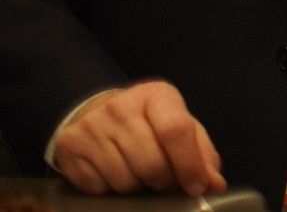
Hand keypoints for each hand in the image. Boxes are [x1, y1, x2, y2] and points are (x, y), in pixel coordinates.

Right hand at [52, 81, 225, 196]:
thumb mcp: (179, 124)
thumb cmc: (148, 121)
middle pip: (151, 163)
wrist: (97, 111)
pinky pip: (98, 188)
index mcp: (156, 96)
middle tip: (167, 182)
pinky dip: (112, 191)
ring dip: (139, 187)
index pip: (175, 130)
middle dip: (165, 182)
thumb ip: (201, 152)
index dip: (189, 165)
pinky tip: (115, 174)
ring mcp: (92, 127)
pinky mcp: (70, 148)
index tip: (196, 186)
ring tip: (141, 174)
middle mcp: (121, 107)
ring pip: (125, 181)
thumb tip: (215, 184)